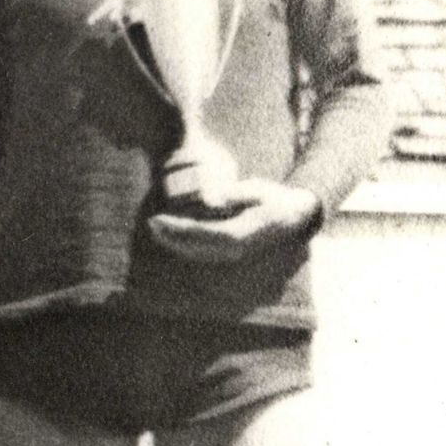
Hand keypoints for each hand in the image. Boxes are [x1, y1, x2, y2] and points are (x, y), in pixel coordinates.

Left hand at [145, 176, 320, 264]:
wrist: (294, 216)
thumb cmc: (275, 199)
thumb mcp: (259, 190)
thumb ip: (236, 194)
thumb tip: (216, 199)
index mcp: (239, 234)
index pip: (201, 233)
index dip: (177, 228)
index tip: (160, 219)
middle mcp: (234, 250)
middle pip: (193, 248)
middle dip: (169, 237)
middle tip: (151, 223)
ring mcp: (233, 255)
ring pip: (195, 254)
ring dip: (174, 243)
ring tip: (157, 229)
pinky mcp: (230, 254)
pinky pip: (202, 253)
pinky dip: (185, 246)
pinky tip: (172, 236)